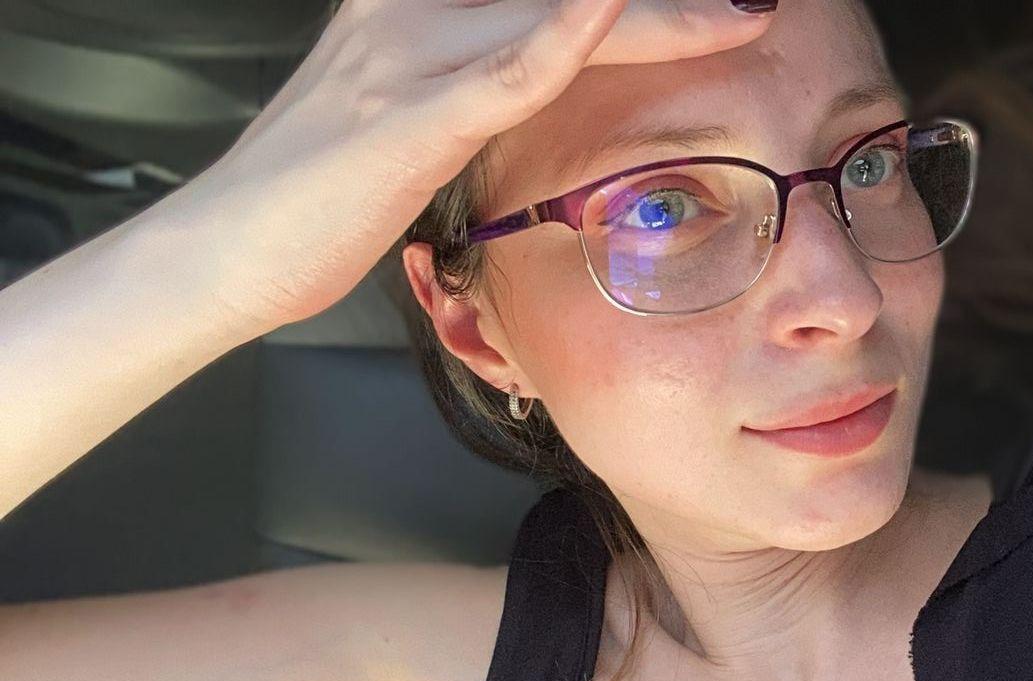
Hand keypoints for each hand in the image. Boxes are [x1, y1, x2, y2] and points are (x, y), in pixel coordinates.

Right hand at [182, 0, 774, 333]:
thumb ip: (481, 79)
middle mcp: (412, 9)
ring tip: (742, 9)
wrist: (227, 251)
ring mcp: (407, 57)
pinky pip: (503, 71)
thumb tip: (552, 70)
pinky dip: (561, 39)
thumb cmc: (323, 191)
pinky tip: (610, 12)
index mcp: (415, 3)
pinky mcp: (406, 122)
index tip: (707, 1)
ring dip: (658, 11)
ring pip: (557, 12)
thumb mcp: (412, 112)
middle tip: (751, 1)